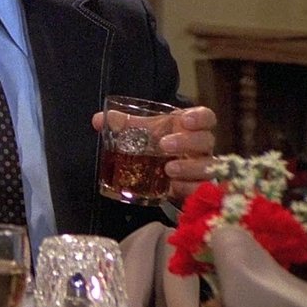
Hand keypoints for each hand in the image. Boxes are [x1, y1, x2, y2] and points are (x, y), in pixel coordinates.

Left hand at [91, 105, 216, 200]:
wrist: (165, 177)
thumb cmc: (158, 146)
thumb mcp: (143, 133)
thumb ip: (124, 124)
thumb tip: (98, 119)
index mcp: (190, 128)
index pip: (207, 117)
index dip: (199, 117)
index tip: (183, 120)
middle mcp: (201, 148)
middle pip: (207, 140)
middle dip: (187, 142)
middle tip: (164, 145)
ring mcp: (203, 169)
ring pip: (208, 166)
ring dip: (188, 167)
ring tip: (168, 168)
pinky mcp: (199, 189)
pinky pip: (200, 189)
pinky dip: (187, 188)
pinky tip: (173, 187)